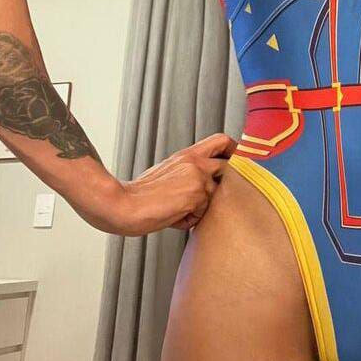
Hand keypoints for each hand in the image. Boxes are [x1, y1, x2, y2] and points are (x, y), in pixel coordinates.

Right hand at [106, 132, 238, 235]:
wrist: (124, 205)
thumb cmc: (142, 194)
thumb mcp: (168, 173)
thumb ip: (189, 173)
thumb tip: (208, 184)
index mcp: (188, 155)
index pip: (220, 141)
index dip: (234, 150)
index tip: (236, 161)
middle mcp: (196, 162)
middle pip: (228, 166)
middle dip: (225, 182)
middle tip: (209, 195)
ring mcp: (198, 178)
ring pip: (214, 196)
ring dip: (199, 208)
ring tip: (176, 210)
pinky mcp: (197, 195)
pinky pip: (202, 214)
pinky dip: (189, 220)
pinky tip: (172, 217)